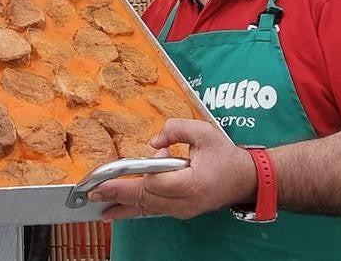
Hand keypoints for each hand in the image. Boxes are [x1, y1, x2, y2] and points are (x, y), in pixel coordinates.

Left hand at [88, 119, 256, 220]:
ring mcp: (184, 210)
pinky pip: (155, 211)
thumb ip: (175, 129)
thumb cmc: (226, 157)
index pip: (154, 183)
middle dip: (118, 197)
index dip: (131, 181)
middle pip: (146, 200)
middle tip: (94, 195)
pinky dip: (136, 209)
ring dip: (124, 208)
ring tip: (101, 208)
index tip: (109, 179)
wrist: (247, 179)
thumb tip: (153, 141)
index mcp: (192, 183)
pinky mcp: (182, 211)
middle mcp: (186, 202)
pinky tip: (120, 211)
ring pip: (149, 209)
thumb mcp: (203, 132)